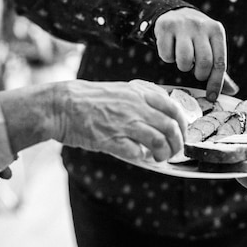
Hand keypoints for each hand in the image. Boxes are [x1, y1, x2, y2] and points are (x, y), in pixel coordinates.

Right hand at [54, 80, 187, 161]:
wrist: (62, 106)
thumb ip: (142, 98)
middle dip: (177, 143)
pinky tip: (140, 156)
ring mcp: (125, 123)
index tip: (182, 133)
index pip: (174, 109)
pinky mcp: (113, 140)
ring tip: (159, 157)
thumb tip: (162, 112)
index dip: (183, 124)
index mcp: (140, 93)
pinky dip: (143, 157)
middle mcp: (136, 107)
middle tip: (174, 151)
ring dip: (163, 153)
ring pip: (158, 141)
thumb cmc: (89, 99)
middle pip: (170, 128)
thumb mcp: (121, 89)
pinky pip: (137, 153)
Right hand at [154, 8, 226, 101]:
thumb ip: (218, 68)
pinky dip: (168, 58)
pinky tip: (171, 50)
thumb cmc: (197, 37)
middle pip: (204, 62)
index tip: (211, 97)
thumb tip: (232, 91)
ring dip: (183, 67)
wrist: (176, 13)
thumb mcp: (211, 46)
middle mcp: (201, 25)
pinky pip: (166, 55)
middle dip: (199, 74)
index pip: (219, 62)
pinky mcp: (165, 26)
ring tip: (184, 60)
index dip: (216, 83)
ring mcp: (182, 25)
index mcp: (216, 30)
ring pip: (184, 60)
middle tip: (196, 72)